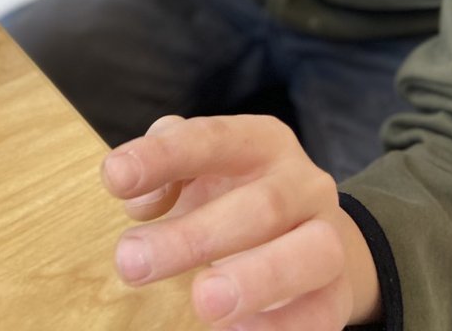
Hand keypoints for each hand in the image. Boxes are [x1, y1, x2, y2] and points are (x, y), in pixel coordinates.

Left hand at [101, 114, 381, 329]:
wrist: (310, 236)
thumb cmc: (232, 195)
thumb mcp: (199, 169)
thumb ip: (165, 169)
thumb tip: (139, 200)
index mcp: (261, 142)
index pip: (212, 139)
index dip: (164, 156)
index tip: (114, 178)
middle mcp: (302, 182)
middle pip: (260, 205)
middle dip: (194, 236)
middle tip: (131, 261)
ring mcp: (327, 235)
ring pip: (309, 253)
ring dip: (254, 280)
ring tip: (202, 302)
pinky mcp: (337, 292)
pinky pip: (321, 312)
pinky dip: (280, 326)